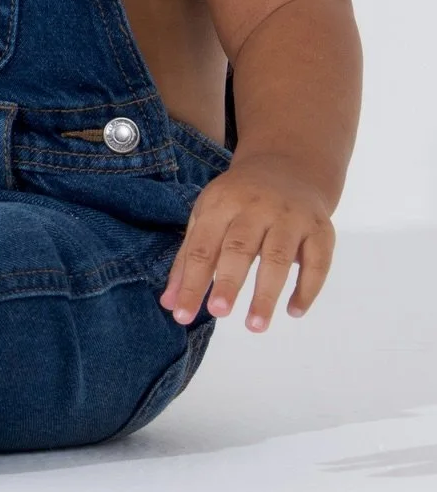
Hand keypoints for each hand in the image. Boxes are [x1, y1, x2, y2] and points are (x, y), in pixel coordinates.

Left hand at [159, 153, 335, 331]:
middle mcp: (257, 207)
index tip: (182, 314)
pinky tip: (294, 311)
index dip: (191, 281)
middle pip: (239, 247)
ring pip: (278, 256)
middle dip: (227, 281)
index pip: (202, 247)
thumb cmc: (239, 201)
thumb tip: (169, 303)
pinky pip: (317, 262)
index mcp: (222, 203)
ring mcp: (291, 217)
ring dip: (266, 293)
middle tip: (218, 313)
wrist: (288, 167)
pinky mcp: (321, 229)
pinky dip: (307, 289)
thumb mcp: (208, 217)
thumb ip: (188, 260)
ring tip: (255, 325)